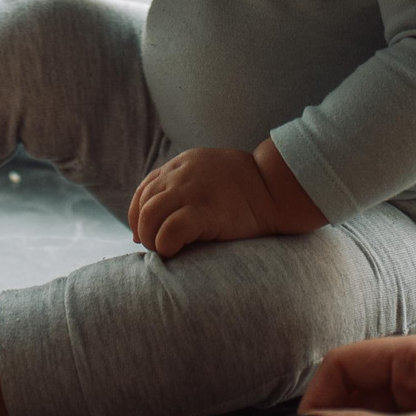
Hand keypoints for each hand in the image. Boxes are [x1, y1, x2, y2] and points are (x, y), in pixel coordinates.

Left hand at [127, 148, 283, 257]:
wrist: (277, 188)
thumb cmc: (248, 188)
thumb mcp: (210, 173)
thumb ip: (187, 183)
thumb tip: (164, 213)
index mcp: (182, 164)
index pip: (144, 189)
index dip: (138, 215)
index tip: (144, 234)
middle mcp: (182, 174)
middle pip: (145, 204)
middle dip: (144, 230)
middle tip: (157, 247)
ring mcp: (192, 191)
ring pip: (150, 216)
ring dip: (152, 239)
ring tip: (166, 251)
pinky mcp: (205, 211)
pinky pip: (170, 230)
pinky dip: (166, 244)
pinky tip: (175, 251)